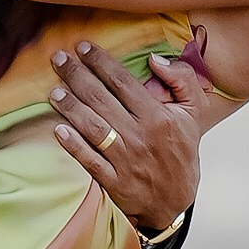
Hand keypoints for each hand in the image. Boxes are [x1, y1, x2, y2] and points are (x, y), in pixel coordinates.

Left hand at [48, 39, 220, 234]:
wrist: (176, 201)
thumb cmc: (181, 152)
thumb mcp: (194, 113)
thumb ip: (182, 80)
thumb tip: (155, 59)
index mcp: (157, 117)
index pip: (123, 82)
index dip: (101, 62)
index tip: (83, 47)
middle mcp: (139, 136)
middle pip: (101, 100)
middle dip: (77, 76)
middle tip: (58, 59)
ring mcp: (125, 160)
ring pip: (92, 128)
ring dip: (71, 107)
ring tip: (54, 90)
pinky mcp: (113, 181)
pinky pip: (90, 160)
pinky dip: (74, 145)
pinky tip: (58, 129)